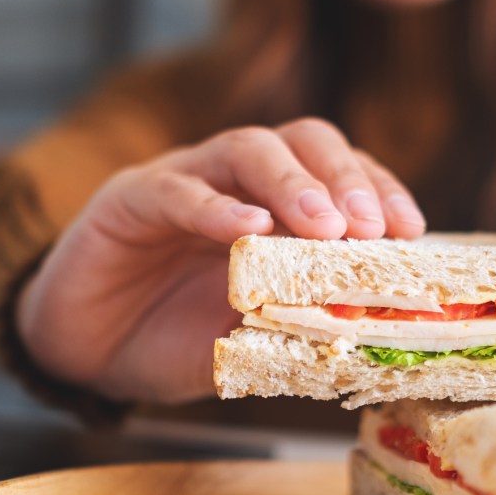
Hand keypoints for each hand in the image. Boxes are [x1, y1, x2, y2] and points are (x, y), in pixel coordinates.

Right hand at [17, 118, 425, 403]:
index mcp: (272, 206)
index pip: (336, 173)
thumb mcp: (247, 340)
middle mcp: (233, 183)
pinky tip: (246, 229)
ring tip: (323, 225)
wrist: (86, 353)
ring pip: (244, 149)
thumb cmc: (173, 339)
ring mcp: (181, 182)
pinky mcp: (128, 200)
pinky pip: (174, 190)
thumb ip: (293, 329)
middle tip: (370, 227)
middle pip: (300, 141)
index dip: (377, 190)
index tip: (409, 230)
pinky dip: (214, 207)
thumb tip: (366, 340)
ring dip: (291, 183)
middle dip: (343, 178)